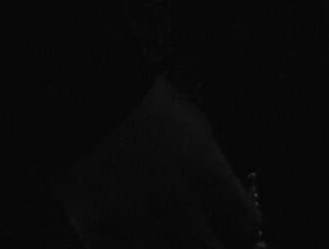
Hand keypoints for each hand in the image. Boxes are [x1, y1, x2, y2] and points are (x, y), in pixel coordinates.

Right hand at [49, 76, 263, 248]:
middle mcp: (178, 206)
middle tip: (200, 235)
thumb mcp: (194, 125)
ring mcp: (138, 224)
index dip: (242, 233)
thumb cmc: (140, 103)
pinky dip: (132, 247)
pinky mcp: (99, 233)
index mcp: (206, 175)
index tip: (233, 231)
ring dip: (171, 246)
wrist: (81, 96)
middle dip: (210, 243)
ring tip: (163, 228)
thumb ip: (215, 168)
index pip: (247, 228)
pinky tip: (132, 236)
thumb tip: (225, 199)